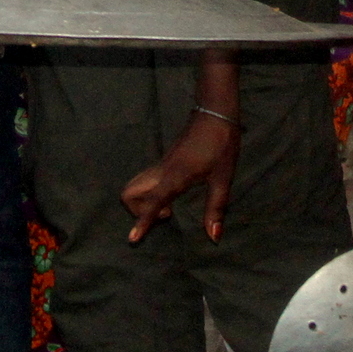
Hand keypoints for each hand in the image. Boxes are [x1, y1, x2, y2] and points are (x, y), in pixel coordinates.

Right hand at [122, 111, 238, 242]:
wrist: (215, 113)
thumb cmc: (221, 144)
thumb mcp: (223, 178)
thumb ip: (216, 208)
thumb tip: (214, 237)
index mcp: (175, 177)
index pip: (153, 202)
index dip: (142, 221)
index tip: (132, 239)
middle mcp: (162, 172)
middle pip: (130, 192)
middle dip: (137, 211)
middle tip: (166, 215)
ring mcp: (160, 165)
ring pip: (135, 185)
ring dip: (142, 201)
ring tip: (169, 208)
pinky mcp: (164, 161)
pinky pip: (145, 181)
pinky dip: (149, 193)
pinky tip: (171, 196)